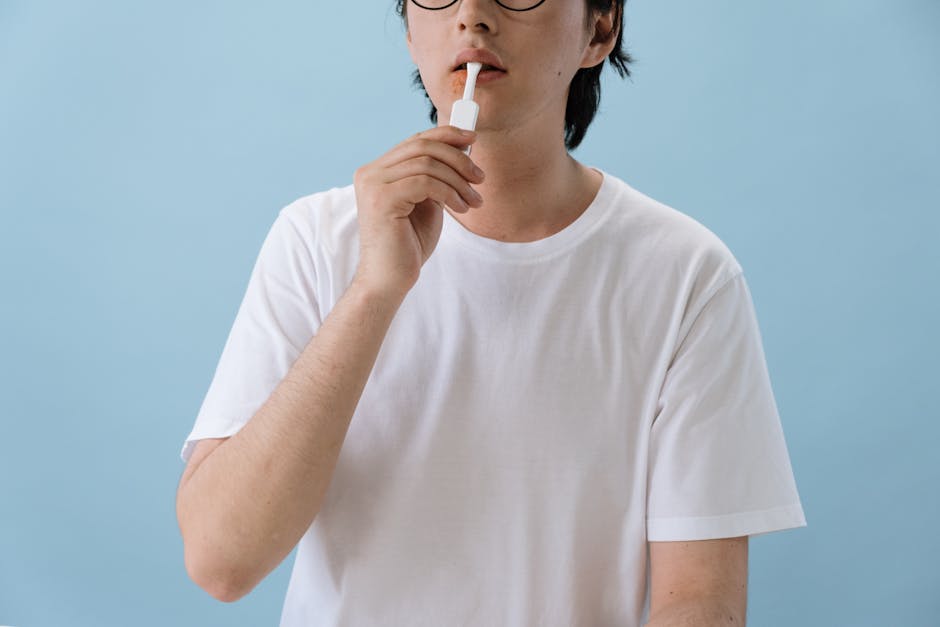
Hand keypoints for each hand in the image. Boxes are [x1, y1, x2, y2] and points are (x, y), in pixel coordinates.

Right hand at [351, 125, 484, 297]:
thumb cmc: (408, 245)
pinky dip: (449, 192)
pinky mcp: (381, 199)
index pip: (415, 141)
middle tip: (480, 177)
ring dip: (458, 181)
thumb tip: (462, 149)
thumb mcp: (427, 202)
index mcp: (378, 171)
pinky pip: (425, 182)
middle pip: (422, 147)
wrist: (390, 279)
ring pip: (427, 164)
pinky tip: (460, 209)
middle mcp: (370, 173)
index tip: (472, 139)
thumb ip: (436, 177)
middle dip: (458, 158)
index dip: (446, 135)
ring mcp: (372, 185)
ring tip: (474, 201)